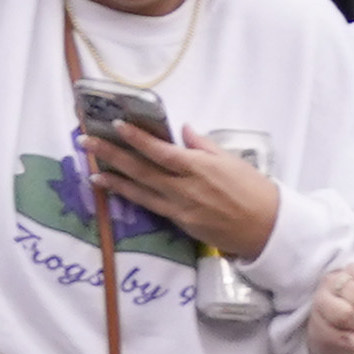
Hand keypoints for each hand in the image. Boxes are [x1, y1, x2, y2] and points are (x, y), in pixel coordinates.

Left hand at [85, 117, 282, 264]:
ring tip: (92, 171)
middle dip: (112, 154)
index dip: (136, 138)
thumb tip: (183, 130)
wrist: (266, 228)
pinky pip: (152, 207)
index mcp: (199, 168)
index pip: (160, 151)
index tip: (116, 124)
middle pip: (142, 169)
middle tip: (87, 141)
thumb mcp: (231, 160)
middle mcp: (185, 189)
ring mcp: (180, 209)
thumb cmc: (253, 190)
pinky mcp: (181, 224)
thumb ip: (203, 145)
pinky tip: (117, 189)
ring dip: (114, 180)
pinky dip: (132, 196)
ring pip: (141, 191)